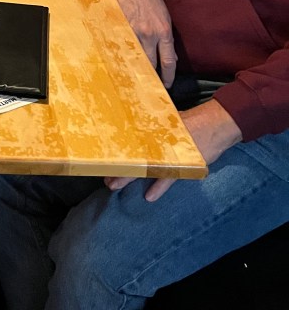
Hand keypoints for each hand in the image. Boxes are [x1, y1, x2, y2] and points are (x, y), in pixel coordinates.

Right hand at [100, 0, 176, 86]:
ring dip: (136, 69)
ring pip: (136, 58)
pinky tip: (121, 63)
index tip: (167, 86)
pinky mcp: (120, 28)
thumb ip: (166, 35)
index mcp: (164, 31)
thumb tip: (170, 55)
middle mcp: (150, 34)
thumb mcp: (163, 14)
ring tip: (135, 78)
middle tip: (150, 86)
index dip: (168, 77)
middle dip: (152, 77)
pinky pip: (123, 48)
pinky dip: (123, 56)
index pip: (169, 61)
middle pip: (151, 64)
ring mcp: (134, 32)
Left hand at [105, 100, 241, 201]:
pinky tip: (149, 196)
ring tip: (113, 185)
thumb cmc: (191, 125)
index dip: (117, 151)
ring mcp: (170, 152)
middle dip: (117, 166)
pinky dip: (159, 186)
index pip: (131, 142)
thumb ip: (153, 127)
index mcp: (153, 130)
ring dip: (129, 177)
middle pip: (133, 155)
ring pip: (145, 166)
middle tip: (102, 176)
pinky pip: (169, 177)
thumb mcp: (169, 123)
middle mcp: (158, 140)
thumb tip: (135, 130)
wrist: (216, 123)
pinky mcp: (184, 162)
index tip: (101, 158)